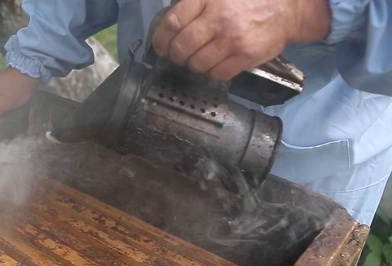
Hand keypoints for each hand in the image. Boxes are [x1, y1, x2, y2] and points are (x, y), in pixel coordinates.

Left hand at [152, 0, 330, 79]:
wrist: (288, 8)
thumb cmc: (249, 0)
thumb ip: (195, 4)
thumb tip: (170, 25)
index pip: (173, 23)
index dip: (161, 39)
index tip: (160, 46)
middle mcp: (219, 18)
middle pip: (181, 47)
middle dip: (176, 55)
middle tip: (178, 55)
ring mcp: (232, 39)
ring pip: (197, 64)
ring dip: (193, 65)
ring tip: (198, 59)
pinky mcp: (245, 56)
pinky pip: (217, 74)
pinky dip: (212, 72)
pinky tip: (215, 64)